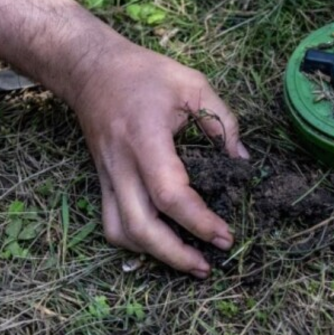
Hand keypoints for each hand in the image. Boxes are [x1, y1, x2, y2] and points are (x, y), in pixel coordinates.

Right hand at [69, 44, 245, 277]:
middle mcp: (121, 165)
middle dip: (175, 255)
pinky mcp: (101, 181)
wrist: (91, 70)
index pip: (169, 193)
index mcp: (145, 139)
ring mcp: (107, 176)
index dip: (198, 221)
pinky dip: (136, 241)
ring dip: (153, 254)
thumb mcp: (192, 85)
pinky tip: (161, 242)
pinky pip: (112, 223)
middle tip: (208, 265)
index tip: (225, 235)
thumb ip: (222, 121)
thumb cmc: (144, 74)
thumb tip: (242, 161)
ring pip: (120, 232)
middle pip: (140, 227)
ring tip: (187, 260)